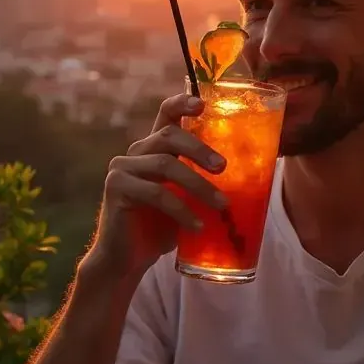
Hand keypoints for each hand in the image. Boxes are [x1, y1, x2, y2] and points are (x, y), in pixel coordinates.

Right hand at [87, 92, 226, 280]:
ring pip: (165, 165)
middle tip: (223, 168)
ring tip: (221, 205)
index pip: (165, 115)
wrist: (127, 259)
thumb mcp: (186, 199)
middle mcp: (136, 153)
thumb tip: (248, 177)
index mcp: (153, 149)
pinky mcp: (116, 188)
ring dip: (198, 185)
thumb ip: (201, 181)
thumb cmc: (161, 227)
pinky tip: (197, 225)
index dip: (182, 103)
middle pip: (168, 136)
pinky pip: (155, 193)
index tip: (203, 103)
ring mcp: (122, 168)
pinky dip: (181, 210)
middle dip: (199, 149)